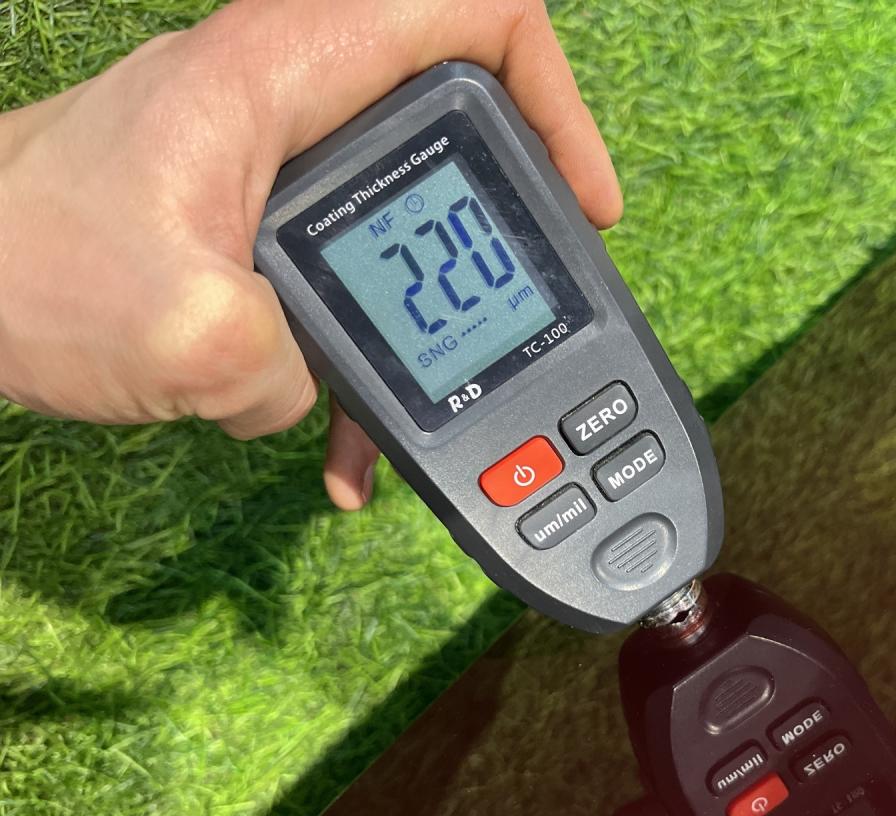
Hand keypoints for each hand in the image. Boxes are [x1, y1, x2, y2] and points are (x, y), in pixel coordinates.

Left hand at [0, 0, 620, 508]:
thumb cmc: (23, 262)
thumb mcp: (187, 334)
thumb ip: (294, 371)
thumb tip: (321, 400)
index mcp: (289, 67)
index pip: (476, 18)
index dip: (557, 100)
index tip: (580, 197)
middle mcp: (294, 95)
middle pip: (464, 128)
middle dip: (504, 232)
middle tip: (526, 304)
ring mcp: (279, 157)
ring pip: (413, 220)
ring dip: (430, 319)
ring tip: (427, 406)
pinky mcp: (259, 215)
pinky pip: (355, 273)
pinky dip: (365, 355)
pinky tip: (342, 433)